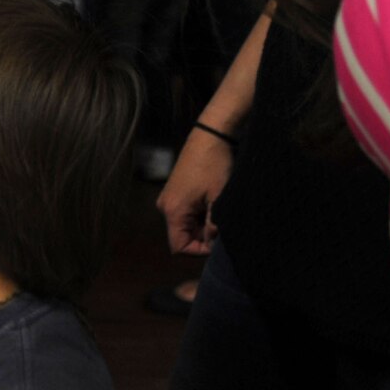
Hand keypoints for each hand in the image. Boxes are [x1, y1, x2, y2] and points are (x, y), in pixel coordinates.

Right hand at [159, 127, 232, 254]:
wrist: (209, 138)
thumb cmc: (214, 166)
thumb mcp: (219, 199)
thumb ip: (215, 225)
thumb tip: (214, 243)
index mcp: (173, 210)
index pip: (179, 247)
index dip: (199, 251)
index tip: (218, 244)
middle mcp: (165, 207)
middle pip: (182, 236)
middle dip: (203, 237)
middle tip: (224, 227)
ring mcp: (169, 199)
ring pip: (185, 225)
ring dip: (203, 225)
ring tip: (220, 212)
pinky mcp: (175, 193)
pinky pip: (185, 214)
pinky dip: (200, 215)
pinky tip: (214, 204)